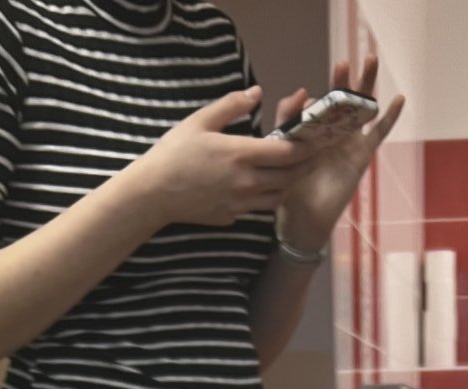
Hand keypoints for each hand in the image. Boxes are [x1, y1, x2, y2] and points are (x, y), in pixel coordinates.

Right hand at [135, 87, 304, 228]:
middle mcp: (246, 182)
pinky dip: (268, 197)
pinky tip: (264, 185)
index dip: (304, 146)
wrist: (154, 193)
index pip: (286, 152)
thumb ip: (232, 105)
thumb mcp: (200, 120)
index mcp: (241, 154)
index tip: (313, 139)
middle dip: (303, 166)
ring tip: (289, 170)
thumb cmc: (174, 152)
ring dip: (287, 183)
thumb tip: (257, 92)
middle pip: (289, 177)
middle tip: (309, 155)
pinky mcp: (233, 217)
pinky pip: (260, 208)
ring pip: (278, 196)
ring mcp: (241, 203)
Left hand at [274, 57, 403, 254]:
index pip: (315, 106)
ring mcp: (348, 142)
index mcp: (311, 132)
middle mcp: (331, 133)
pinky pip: (378, 133)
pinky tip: (399, 99)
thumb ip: (286, 120)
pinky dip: (389, 117)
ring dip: (366, 86)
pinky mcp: (361, 155)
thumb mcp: (282, 150)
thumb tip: (303, 92)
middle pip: (341, 100)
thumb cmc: (290, 188)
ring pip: (360, 109)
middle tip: (345, 63)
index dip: (312, 100)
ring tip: (371, 60)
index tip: (305, 100)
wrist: (304, 220)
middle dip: (344, 79)